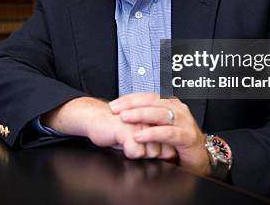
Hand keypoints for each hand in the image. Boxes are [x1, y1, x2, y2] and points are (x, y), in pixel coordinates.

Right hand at [42, 97, 176, 160]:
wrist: (96, 118)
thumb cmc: (119, 127)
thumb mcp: (143, 133)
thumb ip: (159, 140)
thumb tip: (172, 153)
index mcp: (158, 116)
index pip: (171, 143)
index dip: (161, 150)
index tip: (147, 144)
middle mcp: (152, 118)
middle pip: (163, 150)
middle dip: (150, 152)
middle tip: (134, 142)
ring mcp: (141, 123)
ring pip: (152, 152)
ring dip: (139, 151)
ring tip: (127, 140)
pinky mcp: (128, 129)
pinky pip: (137, 152)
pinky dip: (128, 152)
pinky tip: (120, 141)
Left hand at [109, 93, 211, 177]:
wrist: (198, 158)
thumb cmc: (176, 143)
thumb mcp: (159, 127)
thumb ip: (146, 120)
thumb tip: (123, 115)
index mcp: (170, 104)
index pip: (148, 96)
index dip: (130, 99)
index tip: (114, 104)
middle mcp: (178, 110)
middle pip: (153, 101)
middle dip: (132, 104)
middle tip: (116, 109)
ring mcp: (185, 122)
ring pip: (160, 114)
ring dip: (141, 115)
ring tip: (125, 118)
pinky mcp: (188, 137)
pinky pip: (169, 133)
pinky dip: (153, 133)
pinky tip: (140, 135)